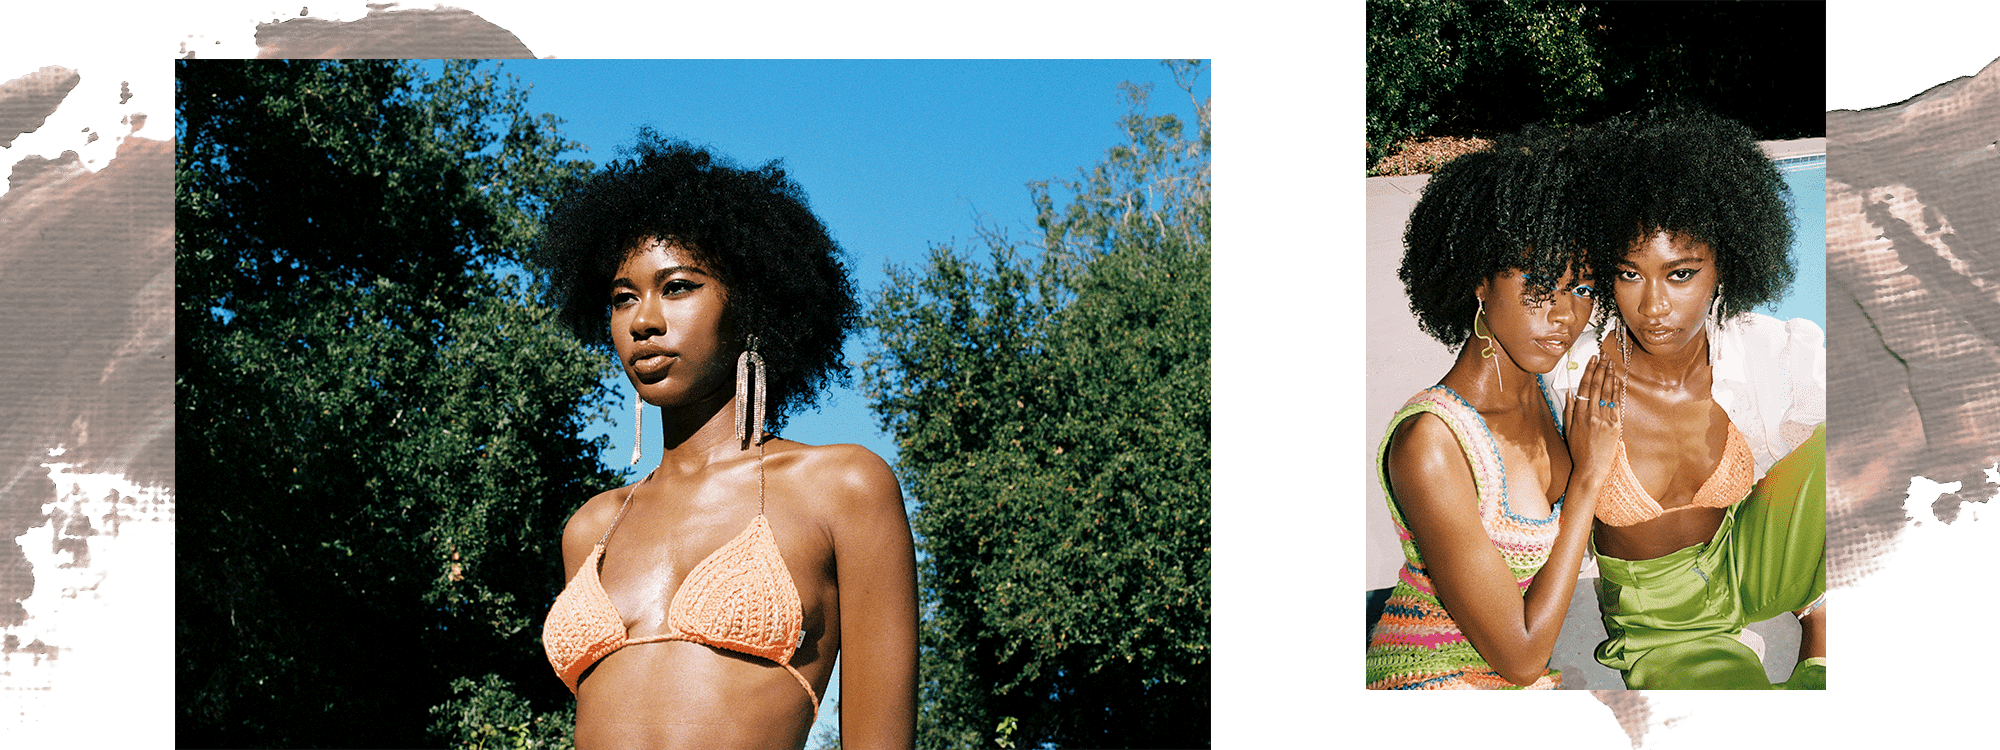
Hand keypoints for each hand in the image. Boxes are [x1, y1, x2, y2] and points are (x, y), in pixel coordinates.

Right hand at [1563, 351, 1623, 500]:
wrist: (1591, 468)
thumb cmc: (1578, 450)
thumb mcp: (1567, 430)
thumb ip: (1569, 410)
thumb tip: (1569, 393)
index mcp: (1578, 415)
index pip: (1585, 387)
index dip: (1589, 371)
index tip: (1592, 359)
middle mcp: (1591, 415)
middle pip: (1597, 386)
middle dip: (1601, 368)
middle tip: (1604, 355)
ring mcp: (1604, 420)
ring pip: (1608, 392)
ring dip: (1610, 375)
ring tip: (1611, 363)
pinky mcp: (1615, 426)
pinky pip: (1616, 404)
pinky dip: (1617, 391)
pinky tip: (1618, 381)